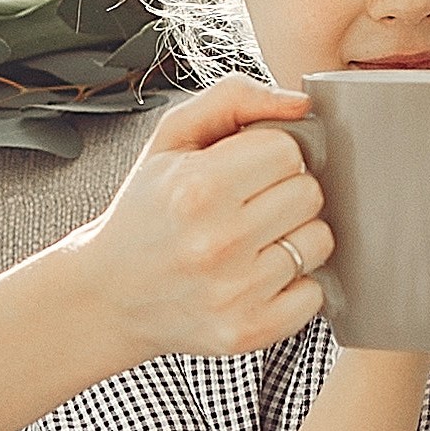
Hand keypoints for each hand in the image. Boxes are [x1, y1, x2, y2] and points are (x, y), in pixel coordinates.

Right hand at [80, 80, 331, 358]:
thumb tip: (299, 103)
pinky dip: (294, 284)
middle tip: (248, 206)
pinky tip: (257, 276)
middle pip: (309, 193)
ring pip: (319, 240)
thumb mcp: (170, 139)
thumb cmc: (146, 211)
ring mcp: (235, 292)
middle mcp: (217, 242)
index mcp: (196, 187)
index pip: (288, 150)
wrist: (110, 294)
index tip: (244, 171)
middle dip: (284, 192)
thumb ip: (232, 100)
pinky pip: (314, 294)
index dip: (269, 155)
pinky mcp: (250, 330)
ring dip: (293, 237)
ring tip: (252, 241)